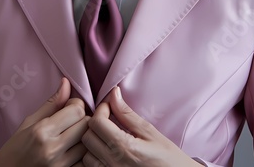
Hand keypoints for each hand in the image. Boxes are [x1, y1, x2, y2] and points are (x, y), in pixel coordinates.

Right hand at [0, 77, 89, 166]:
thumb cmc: (15, 148)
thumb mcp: (30, 122)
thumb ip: (52, 103)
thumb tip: (66, 83)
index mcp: (42, 131)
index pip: (77, 111)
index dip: (76, 104)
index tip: (69, 106)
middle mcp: (53, 149)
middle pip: (86, 125)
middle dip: (83, 118)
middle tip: (72, 119)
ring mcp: (60, 166)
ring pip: (88, 143)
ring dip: (83, 135)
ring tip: (73, 134)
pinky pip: (83, 160)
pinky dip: (82, 153)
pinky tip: (73, 148)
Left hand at [81, 86, 200, 166]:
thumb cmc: (168, 159)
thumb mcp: (150, 132)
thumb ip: (128, 114)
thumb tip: (113, 93)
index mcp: (124, 148)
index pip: (96, 122)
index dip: (102, 109)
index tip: (110, 107)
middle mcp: (113, 164)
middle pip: (87, 137)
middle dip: (95, 124)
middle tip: (108, 120)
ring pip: (86, 155)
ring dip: (93, 143)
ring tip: (107, 137)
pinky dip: (94, 159)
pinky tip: (106, 152)